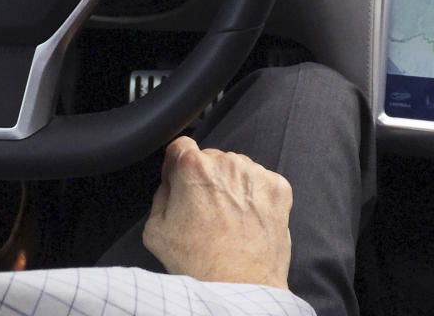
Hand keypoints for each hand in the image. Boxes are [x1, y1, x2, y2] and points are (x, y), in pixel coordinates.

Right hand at [143, 137, 292, 289]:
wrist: (239, 287)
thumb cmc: (198, 263)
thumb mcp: (155, 229)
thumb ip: (161, 194)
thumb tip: (170, 181)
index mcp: (193, 167)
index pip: (181, 146)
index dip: (176, 165)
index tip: (180, 181)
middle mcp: (227, 162)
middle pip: (211, 159)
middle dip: (206, 178)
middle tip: (205, 211)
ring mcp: (255, 173)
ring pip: (238, 169)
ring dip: (233, 186)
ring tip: (229, 220)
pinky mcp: (278, 188)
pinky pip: (262, 183)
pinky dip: (256, 198)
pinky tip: (248, 221)